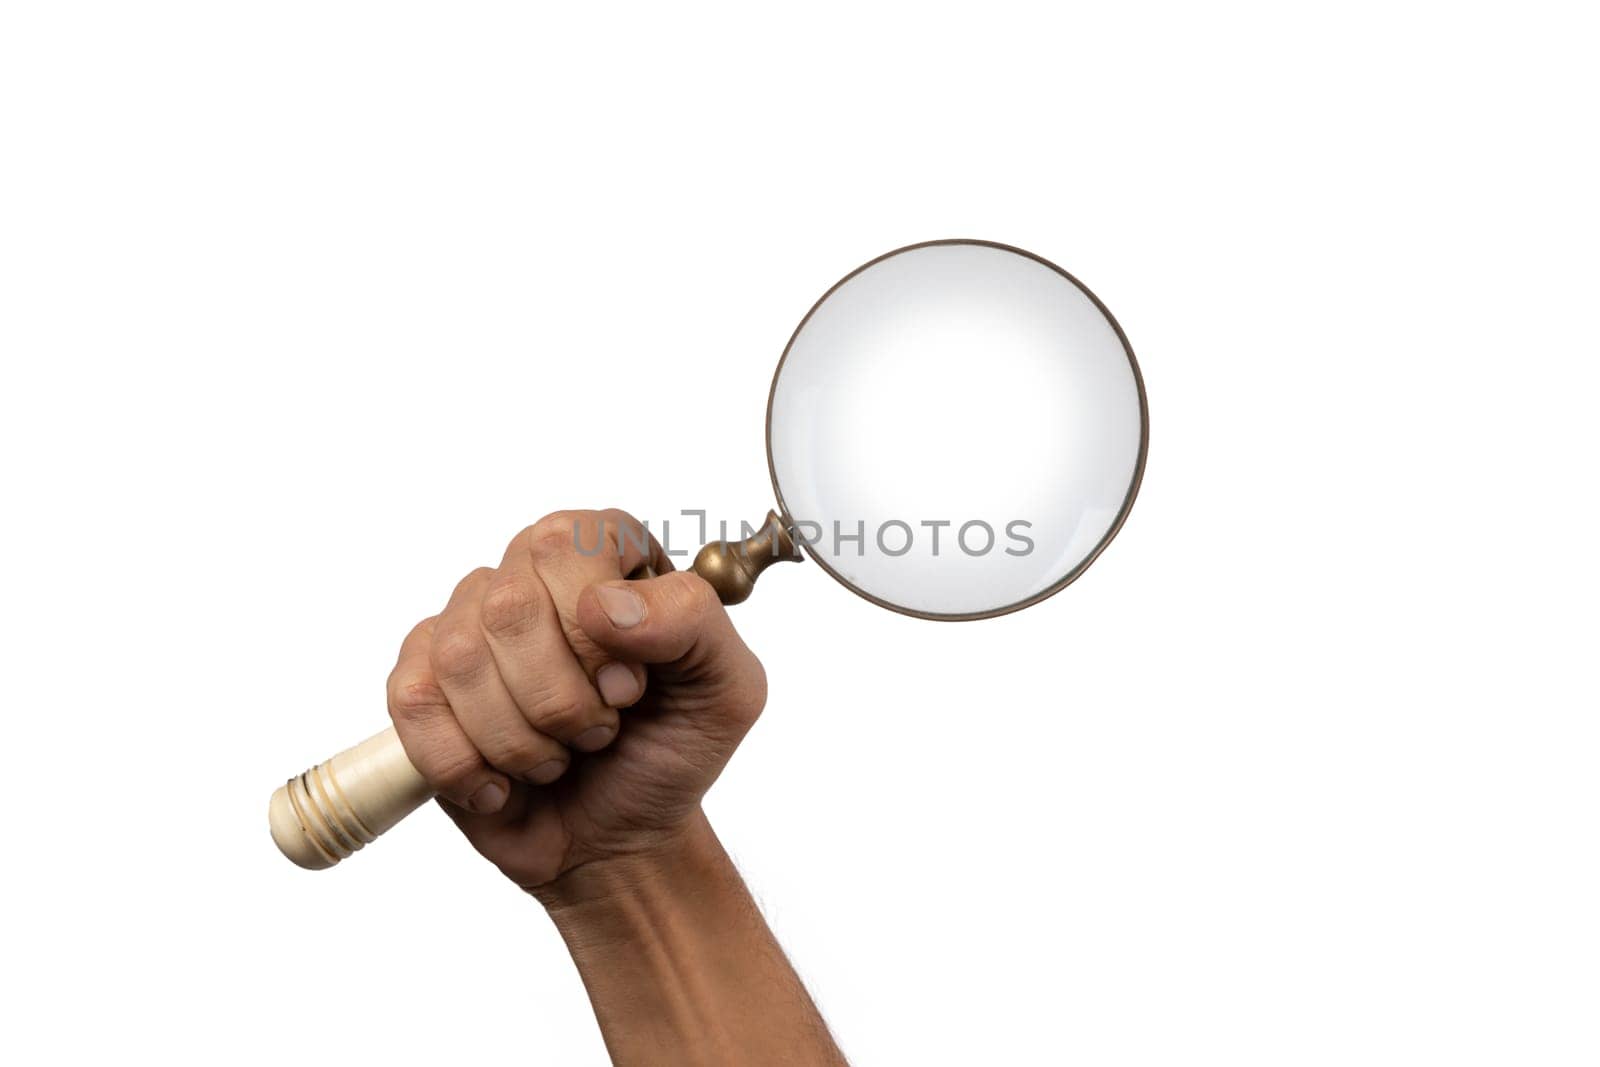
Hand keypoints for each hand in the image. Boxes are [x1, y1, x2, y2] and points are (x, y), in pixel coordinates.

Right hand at [385, 509, 766, 894]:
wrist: (622, 838)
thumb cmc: (673, 750)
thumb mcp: (729, 689)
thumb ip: (693, 622)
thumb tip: (604, 604)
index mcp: (603, 552)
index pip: (566, 545)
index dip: (595, 632)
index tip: (629, 689)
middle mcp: (526, 573)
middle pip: (509, 606)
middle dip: (561, 699)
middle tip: (599, 733)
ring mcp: (465, 627)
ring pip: (458, 660)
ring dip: (521, 740)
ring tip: (558, 758)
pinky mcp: (420, 686)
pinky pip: (413, 705)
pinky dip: (466, 764)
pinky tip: (503, 783)